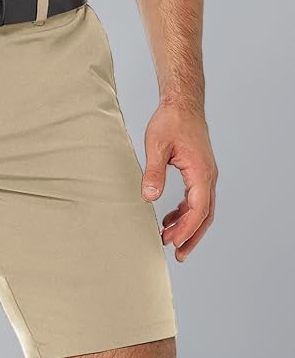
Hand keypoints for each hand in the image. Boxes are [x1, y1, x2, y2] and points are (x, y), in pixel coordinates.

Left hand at [141, 101, 217, 261]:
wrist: (182, 103)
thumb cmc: (170, 120)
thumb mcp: (156, 146)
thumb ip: (153, 172)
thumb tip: (149, 197)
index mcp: (201, 172)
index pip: (198, 209)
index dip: (187, 229)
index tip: (173, 243)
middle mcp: (208, 176)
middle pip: (205, 215)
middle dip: (192, 237)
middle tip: (178, 255)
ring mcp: (205, 175)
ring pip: (202, 209)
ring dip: (188, 227)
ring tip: (169, 241)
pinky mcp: (198, 172)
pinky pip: (196, 199)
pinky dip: (184, 213)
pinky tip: (169, 220)